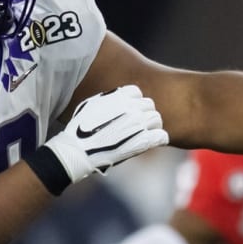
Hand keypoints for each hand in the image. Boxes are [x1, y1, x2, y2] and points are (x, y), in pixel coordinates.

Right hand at [46, 85, 167, 183]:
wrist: (79, 151)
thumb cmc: (81, 130)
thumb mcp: (91, 105)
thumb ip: (108, 99)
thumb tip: (119, 97)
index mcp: (118, 97)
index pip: (137, 92)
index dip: (134, 102)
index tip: (130, 111)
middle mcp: (131, 108)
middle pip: (149, 105)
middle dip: (144, 114)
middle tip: (138, 125)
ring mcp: (138, 124)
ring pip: (157, 119)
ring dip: (153, 126)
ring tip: (144, 134)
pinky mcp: (144, 141)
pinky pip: (162, 136)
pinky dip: (159, 139)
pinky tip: (153, 143)